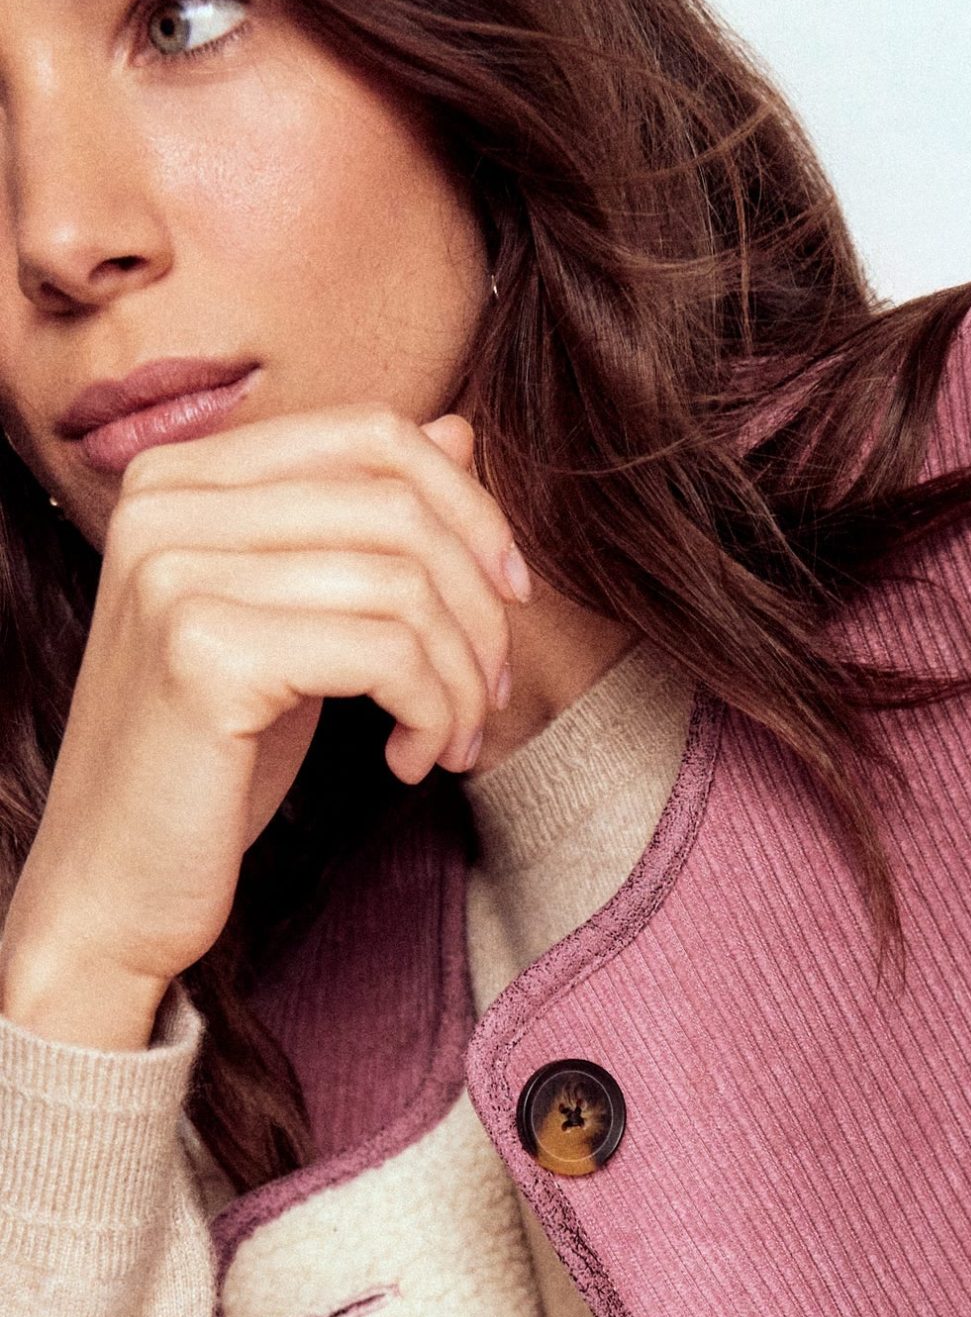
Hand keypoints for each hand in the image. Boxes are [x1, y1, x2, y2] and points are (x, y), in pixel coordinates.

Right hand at [0, 404, 529, 1049]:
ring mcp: (176, 572)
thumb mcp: (297, 624)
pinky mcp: (205, 652)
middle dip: (481, 609)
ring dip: (463, 677)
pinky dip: (430, 711)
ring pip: (405, 583)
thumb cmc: (211, 764)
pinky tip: (406, 762)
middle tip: (491, 695)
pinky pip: (386, 651)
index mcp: (181, 478)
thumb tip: (458, 431)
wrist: (114, 884)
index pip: (372, 433)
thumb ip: (358, 527)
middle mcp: (165, 503)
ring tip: (448, 741)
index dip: (470, 508)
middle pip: (400, 505)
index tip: (510, 595)